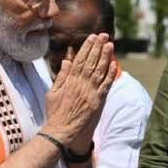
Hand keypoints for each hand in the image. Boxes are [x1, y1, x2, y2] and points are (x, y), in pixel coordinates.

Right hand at [44, 33, 116, 151]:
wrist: (63, 132)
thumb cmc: (55, 113)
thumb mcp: (52, 93)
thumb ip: (61, 76)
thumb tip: (67, 60)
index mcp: (70, 81)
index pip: (80, 60)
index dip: (87, 47)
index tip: (92, 37)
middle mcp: (81, 84)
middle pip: (91, 62)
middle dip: (98, 47)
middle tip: (104, 35)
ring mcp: (91, 93)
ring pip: (100, 71)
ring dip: (106, 57)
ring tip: (110, 45)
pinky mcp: (98, 101)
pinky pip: (106, 85)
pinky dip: (110, 74)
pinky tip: (114, 64)